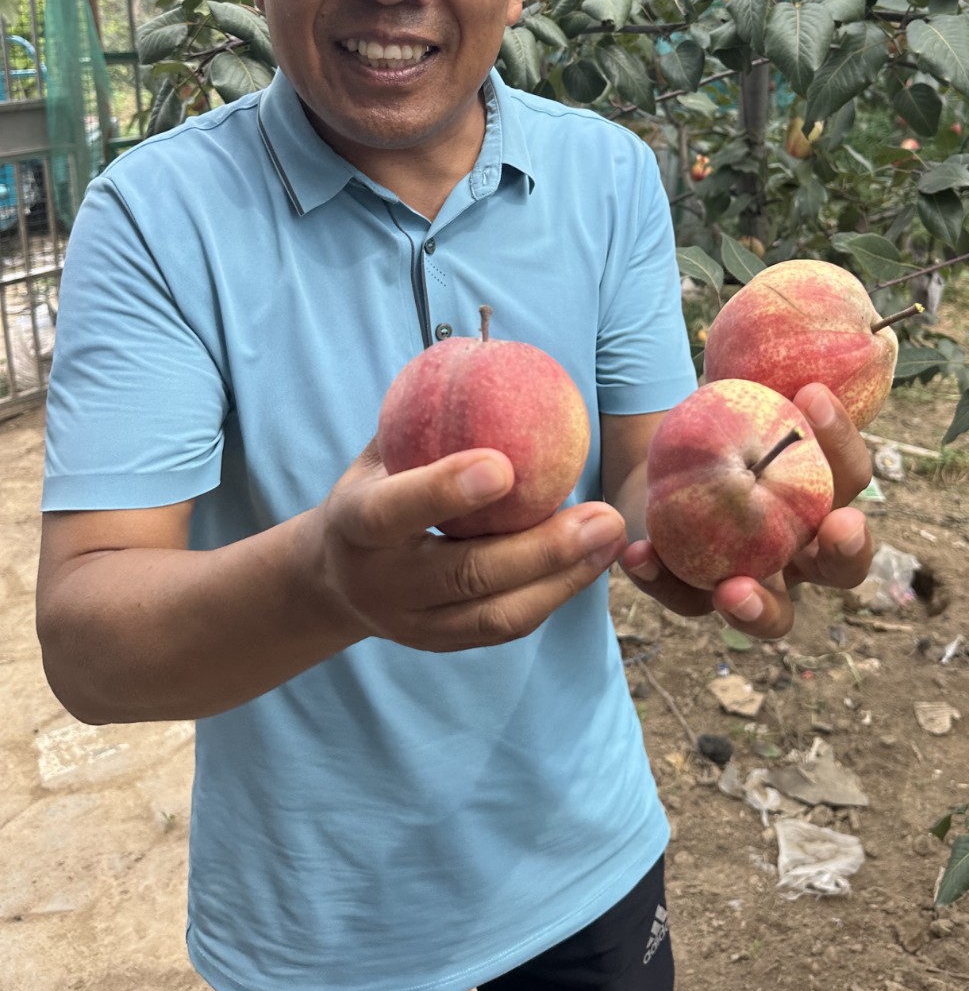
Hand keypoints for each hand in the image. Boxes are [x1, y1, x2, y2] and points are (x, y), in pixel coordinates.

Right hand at [309, 438, 628, 651]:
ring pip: (495, 612)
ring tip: (612, 538)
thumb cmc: (375, 486)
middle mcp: (381, 581)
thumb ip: (424, 414)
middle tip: (603, 515)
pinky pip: (506, 626)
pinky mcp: (443, 642)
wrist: (333, 577)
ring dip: (563, 577)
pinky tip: (595, 560)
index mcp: (355, 523)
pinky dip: (554, 594)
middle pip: (465, 574)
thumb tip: (488, 349)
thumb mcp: (381, 448)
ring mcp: (412, 622)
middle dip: (540, 548)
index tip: (504, 465)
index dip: (445, 491)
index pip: (395, 510)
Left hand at [619, 382, 873, 641]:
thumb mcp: (738, 396)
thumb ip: (758, 380)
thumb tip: (775, 330)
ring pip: (775, 616)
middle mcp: (803, 551)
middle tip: (840, 526)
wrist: (658, 461)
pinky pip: (685, 599)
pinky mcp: (699, 596)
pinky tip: (637, 553)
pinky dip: (662, 579)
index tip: (813, 395)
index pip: (852, 476)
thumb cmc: (716, 422)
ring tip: (733, 590)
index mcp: (822, 496)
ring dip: (759, 607)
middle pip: (843, 567)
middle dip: (848, 550)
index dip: (842, 441)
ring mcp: (757, 582)